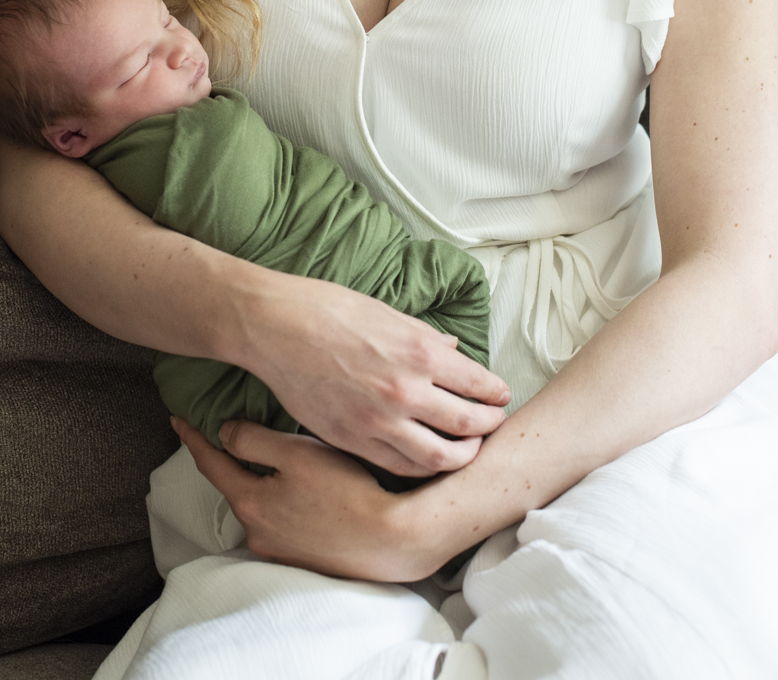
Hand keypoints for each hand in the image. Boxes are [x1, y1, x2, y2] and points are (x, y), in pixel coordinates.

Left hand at [172, 417, 453, 582]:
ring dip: (261, 482)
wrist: (393, 540)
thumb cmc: (347, 490)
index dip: (194, 437)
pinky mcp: (304, 559)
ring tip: (273, 461)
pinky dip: (282, 502)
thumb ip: (253, 440)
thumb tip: (224, 432)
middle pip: (235, 486)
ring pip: (260, 505)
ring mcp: (280, 550)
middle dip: (231, 461)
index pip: (211, 464)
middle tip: (230, 434)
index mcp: (250, 503)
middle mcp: (257, 532)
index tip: (178, 419)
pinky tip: (302, 491)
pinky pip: (282, 522)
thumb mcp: (297, 452)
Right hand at [237, 274, 509, 476]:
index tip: (501, 395)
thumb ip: (425, 338)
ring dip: (463, 455)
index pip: (477, 383)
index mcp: (419, 352)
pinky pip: (400, 466)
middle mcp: (406, 390)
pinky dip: (423, 467)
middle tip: (496, 424)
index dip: (496, 393)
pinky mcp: (353, 440)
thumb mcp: (387, 313)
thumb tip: (453, 349)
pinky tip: (430, 459)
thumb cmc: (329, 309)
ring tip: (470, 449)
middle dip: (489, 426)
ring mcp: (379, 421)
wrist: (275, 327)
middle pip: (468, 424)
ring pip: (439, 456)